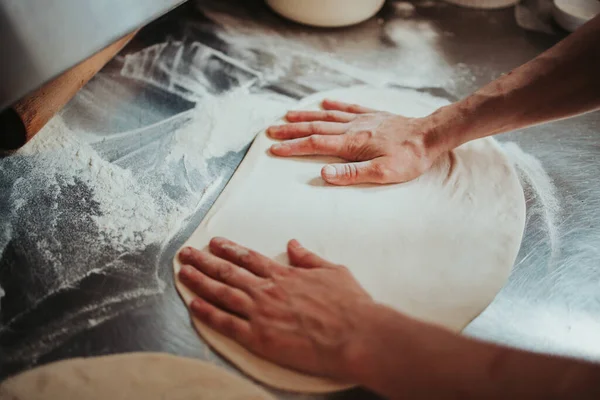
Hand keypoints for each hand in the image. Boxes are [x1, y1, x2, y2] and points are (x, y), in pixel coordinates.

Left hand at [178, 237, 373, 379]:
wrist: (356, 334)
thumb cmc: (350, 305)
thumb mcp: (333, 271)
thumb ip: (309, 258)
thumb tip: (293, 244)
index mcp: (285, 275)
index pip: (249, 258)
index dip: (229, 249)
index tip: (214, 242)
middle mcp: (268, 289)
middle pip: (228, 271)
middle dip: (204, 260)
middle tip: (186, 253)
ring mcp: (261, 313)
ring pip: (222, 293)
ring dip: (200, 281)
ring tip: (183, 272)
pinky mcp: (259, 338)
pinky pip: (226, 323)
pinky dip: (207, 313)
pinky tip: (193, 305)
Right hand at [267, 99, 442, 185]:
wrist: (430, 135)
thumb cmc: (409, 158)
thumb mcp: (383, 173)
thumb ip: (351, 174)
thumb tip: (323, 174)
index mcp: (351, 143)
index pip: (315, 145)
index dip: (293, 147)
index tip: (274, 149)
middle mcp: (352, 128)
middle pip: (314, 128)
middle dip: (291, 130)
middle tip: (270, 131)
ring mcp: (362, 119)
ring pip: (327, 116)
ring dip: (305, 116)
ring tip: (287, 115)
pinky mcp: (372, 115)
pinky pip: (348, 107)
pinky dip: (334, 104)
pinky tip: (324, 102)